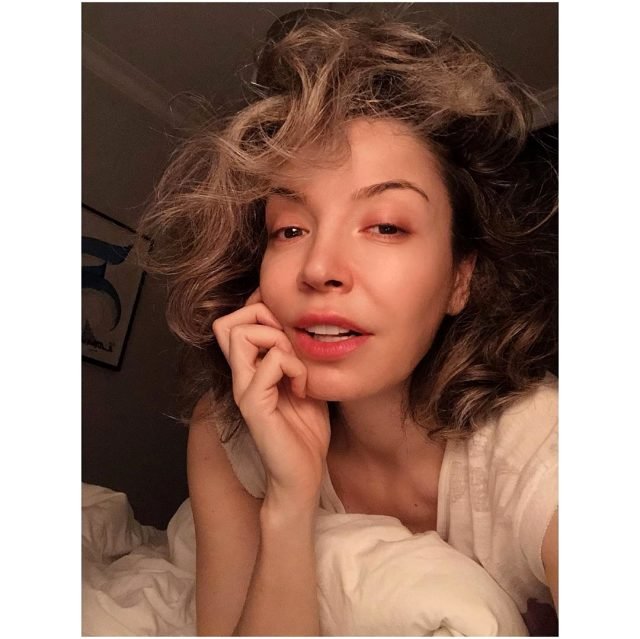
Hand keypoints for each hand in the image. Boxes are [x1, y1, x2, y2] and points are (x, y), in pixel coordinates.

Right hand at [213, 289, 329, 507]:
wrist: (303, 475)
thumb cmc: (305, 431)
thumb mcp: (303, 382)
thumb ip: (294, 356)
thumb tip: (298, 326)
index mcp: (249, 370)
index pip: (234, 322)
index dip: (259, 312)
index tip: (288, 331)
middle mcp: (240, 377)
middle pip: (227, 322)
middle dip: (265, 320)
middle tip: (290, 346)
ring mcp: (243, 390)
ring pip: (241, 335)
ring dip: (278, 341)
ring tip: (296, 367)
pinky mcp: (254, 405)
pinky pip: (270, 363)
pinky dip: (293, 367)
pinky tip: (303, 388)